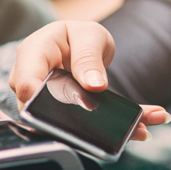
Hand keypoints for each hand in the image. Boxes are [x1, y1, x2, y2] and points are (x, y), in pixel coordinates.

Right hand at [10, 20, 170, 138]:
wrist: (77, 46)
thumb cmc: (76, 37)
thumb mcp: (88, 36)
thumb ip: (88, 58)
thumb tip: (93, 85)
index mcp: (32, 55)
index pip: (29, 84)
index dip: (49, 102)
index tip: (85, 105)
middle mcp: (31, 84)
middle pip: (45, 114)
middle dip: (83, 126)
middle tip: (126, 126)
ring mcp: (43, 105)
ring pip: (66, 126)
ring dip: (104, 133)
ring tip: (141, 129)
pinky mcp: (61, 119)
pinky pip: (81, 129)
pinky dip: (112, 132)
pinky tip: (141, 130)